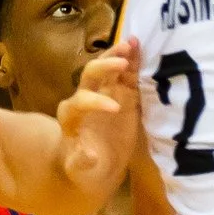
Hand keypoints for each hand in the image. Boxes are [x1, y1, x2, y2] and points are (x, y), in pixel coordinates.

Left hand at [55, 38, 139, 206]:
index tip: (115, 110)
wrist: (97, 168)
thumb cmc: (85, 170)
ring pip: (107, 68)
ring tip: (133, 44)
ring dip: (118, 55)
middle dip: (104, 67)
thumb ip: (82, 161)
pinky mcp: (121, 95)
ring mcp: (105, 93)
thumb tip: (87, 153)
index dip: (95, 102)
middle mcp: (85, 99)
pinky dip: (133, 61)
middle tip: (122, 64)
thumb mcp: (81, 170)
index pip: (80, 102)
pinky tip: (141, 47)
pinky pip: (126, 75)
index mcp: (72, 117)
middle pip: (89, 75)